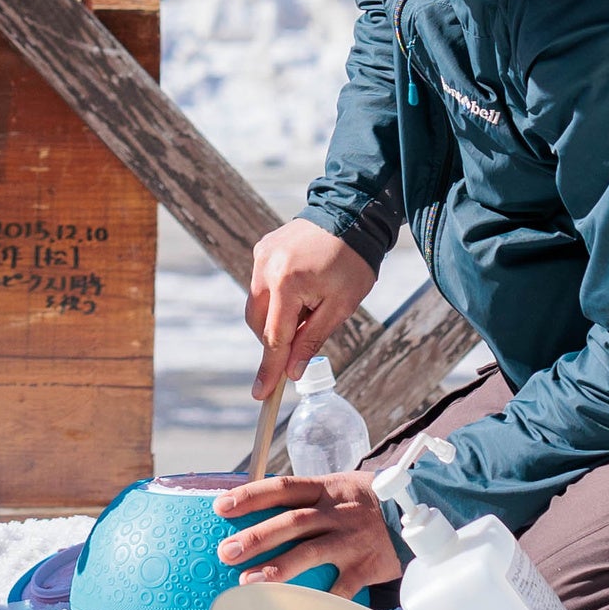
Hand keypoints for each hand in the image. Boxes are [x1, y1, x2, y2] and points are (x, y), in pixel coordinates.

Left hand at [215, 468, 400, 592]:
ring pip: (312, 552)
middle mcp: (337, 513)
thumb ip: (305, 498)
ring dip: (278, 568)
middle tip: (226, 552)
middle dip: (257, 537)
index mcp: (326, 489)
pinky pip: (342, 588)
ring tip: (248, 582)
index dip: (251, 495)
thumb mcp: (338, 487)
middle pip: (292, 522)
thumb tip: (254, 507)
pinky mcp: (367, 567)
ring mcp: (352, 540)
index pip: (283, 487)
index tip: (221, 507)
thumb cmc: (365, 503)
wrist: (420, 512)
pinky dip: (321, 601)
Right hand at [246, 220, 373, 398]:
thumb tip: (291, 372)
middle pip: (258, 323)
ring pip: (257, 305)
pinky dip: (275, 297)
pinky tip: (301, 288)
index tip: (260, 394)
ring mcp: (260, 256)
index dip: (270, 369)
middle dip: (275, 339)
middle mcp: (265, 268)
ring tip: (309, 304)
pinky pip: (261, 284)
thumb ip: (311, 340)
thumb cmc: (352, 263)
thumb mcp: (340, 306)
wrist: (351, 215)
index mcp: (287, 284)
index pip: (274, 338)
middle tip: (302, 338)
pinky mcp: (262, 249)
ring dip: (276, 317)